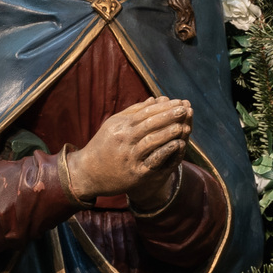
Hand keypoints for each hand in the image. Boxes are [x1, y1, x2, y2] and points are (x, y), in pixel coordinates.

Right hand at [65, 98, 192, 201]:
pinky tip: (178, 145)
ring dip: (169, 133)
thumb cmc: (103, 146)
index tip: (178, 102)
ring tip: (184, 126)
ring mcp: (129, 157)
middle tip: (184, 110)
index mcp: (120, 126)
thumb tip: (155, 99)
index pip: (145, 113)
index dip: (162, 107)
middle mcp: (124, 140)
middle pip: (149, 124)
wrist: (88, 173)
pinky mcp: (135, 173)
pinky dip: (166, 152)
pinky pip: (152, 161)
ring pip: (151, 141)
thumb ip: (134, 112)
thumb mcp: (114, 125)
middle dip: (168, 116)